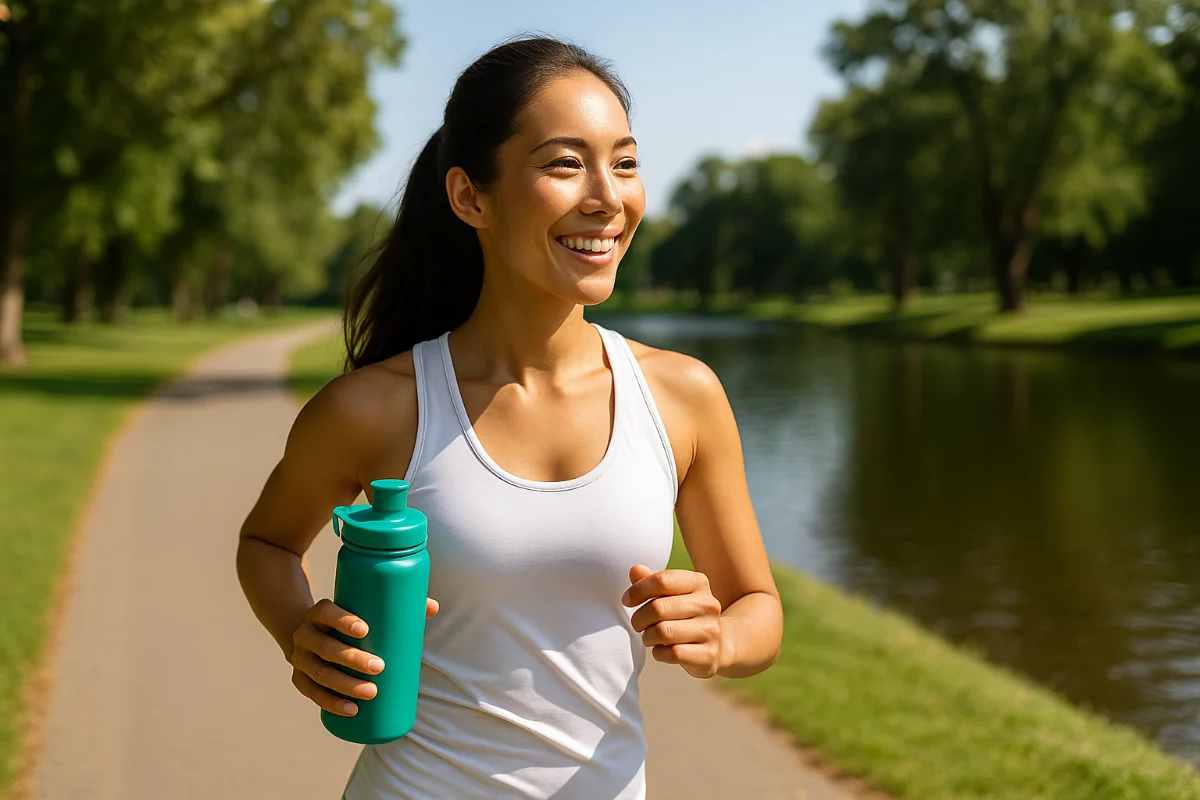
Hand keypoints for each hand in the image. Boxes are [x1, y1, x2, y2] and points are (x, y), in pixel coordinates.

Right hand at [289, 597, 439, 715]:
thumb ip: (396, 607)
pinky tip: (351, 710)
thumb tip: (433, 607)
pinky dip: (331, 703)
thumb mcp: (363, 610)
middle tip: (379, 667)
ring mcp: (300, 658)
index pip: (327, 612)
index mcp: (320, 612)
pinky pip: (313, 693)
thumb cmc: (348, 621)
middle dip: (352, 659)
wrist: (310, 634)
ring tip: (371, 693)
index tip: (365, 630)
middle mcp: (305, 634)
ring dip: (345, 686)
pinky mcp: (300, 679)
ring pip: (319, 674)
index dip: (343, 620)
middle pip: (325, 647)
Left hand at [621, 564, 724, 678]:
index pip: (662, 580)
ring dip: (647, 637)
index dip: (638, 590)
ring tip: (649, 637)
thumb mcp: (672, 594)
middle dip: (639, 618)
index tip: (627, 601)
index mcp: (699, 582)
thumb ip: (652, 581)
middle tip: (637, 624)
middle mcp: (708, 604)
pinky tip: (661, 650)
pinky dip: (659, 653)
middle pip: (658, 608)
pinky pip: (672, 653)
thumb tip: (635, 570)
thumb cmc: (685, 615)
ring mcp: (711, 630)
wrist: (719, 644)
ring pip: (663, 632)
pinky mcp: (708, 655)